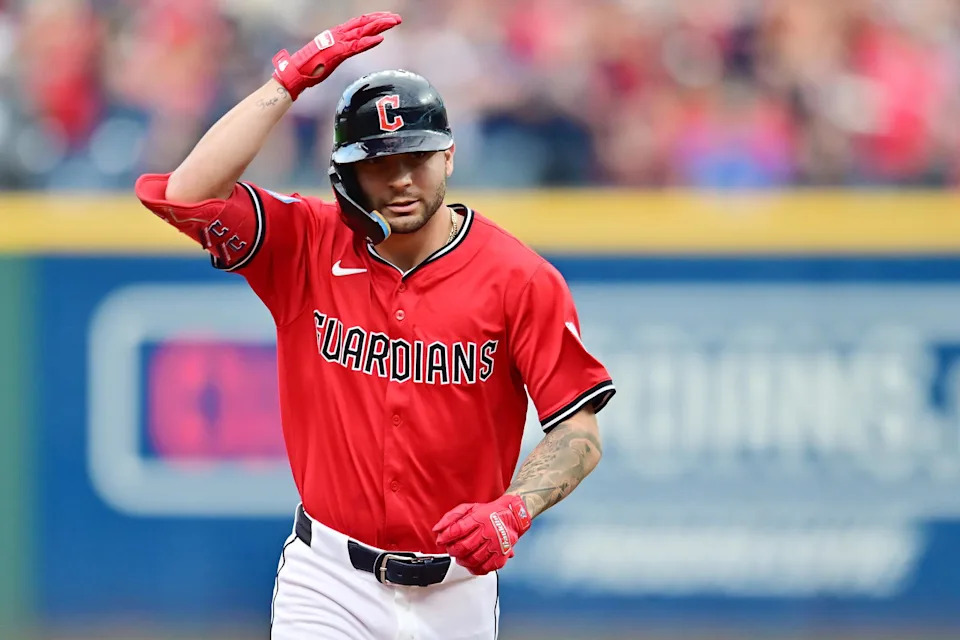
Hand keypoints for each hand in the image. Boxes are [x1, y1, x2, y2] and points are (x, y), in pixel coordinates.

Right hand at [272, 12, 401, 99]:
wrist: (296, 73)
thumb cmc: (310, 67)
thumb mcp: (329, 55)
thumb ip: (340, 50)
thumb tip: (349, 50)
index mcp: (336, 34)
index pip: (359, 22)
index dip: (374, 19)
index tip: (388, 18)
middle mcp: (338, 34)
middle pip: (363, 23)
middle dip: (381, 19)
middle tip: (397, 18)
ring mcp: (338, 43)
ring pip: (362, 31)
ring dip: (379, 27)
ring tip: (393, 23)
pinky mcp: (337, 54)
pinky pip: (355, 47)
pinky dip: (368, 43)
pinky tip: (380, 40)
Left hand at [433, 495, 531, 574]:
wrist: (512, 516)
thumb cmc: (489, 513)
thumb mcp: (469, 508)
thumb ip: (451, 517)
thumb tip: (438, 529)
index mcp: (479, 519)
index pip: (458, 530)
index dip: (445, 537)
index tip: (441, 540)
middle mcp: (488, 532)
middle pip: (464, 547)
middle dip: (452, 550)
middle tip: (451, 549)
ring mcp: (496, 545)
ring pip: (473, 559)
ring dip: (462, 561)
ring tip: (460, 557)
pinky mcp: (501, 556)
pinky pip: (485, 568)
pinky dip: (475, 569)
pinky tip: (471, 564)